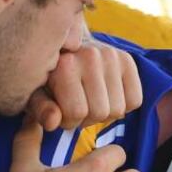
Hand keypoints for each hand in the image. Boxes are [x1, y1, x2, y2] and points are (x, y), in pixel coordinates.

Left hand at [26, 38, 141, 130]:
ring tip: (90, 100)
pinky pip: (135, 100)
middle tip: (77, 106)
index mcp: (65, 64)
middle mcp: (91, 55)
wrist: (64, 49)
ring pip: (118, 109)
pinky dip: (122, 105)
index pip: (77, 112)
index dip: (69, 121)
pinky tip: (106, 96)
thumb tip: (53, 121)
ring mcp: (112, 55)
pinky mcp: (127, 59)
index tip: (61, 111)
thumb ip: (41, 109)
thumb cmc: (48, 79)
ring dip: (104, 113)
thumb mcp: (36, 95)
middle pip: (100, 112)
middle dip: (87, 118)